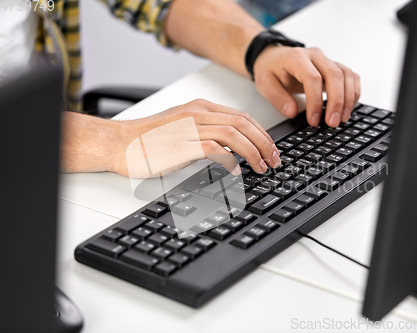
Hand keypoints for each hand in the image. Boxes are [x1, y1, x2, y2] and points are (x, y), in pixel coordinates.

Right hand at [111, 99, 279, 176]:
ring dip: (254, 152)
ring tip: (263, 167)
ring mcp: (190, 128)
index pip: (241, 116)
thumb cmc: (148, 139)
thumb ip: (206, 132)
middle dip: (265, 143)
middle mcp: (197, 114)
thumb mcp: (182, 128)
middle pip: (243, 124)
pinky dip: (231, 161)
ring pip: (234, 135)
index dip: (262, 132)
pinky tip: (237, 171)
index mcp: (200, 108)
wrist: (119, 143)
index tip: (271, 147)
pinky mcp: (182, 145)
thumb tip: (231, 148)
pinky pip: (215, 150)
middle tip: (275, 159)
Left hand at [253, 46, 360, 127]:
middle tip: (333, 123)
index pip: (312, 78)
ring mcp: (327, 60)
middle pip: (335, 75)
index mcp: (296, 58)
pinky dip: (353, 92)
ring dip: (348, 98)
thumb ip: (277, 98)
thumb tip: (292, 112)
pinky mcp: (334, 67)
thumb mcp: (264, 84)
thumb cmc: (271, 70)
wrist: (274, 58)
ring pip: (346, 74)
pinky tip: (348, 108)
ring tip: (342, 119)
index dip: (315, 101)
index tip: (313, 120)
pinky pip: (351, 76)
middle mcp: (315, 56)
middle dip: (337, 101)